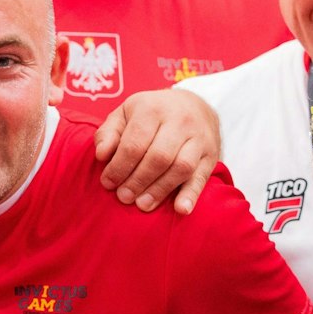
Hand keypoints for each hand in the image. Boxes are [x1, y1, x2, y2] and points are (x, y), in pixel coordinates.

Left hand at [93, 88, 220, 213]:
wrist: (194, 104)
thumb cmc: (150, 113)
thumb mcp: (124, 114)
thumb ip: (108, 133)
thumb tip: (101, 155)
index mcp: (152, 109)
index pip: (134, 144)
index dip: (119, 167)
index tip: (108, 183)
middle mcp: (179, 121)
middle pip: (158, 157)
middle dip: (138, 181)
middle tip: (123, 197)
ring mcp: (199, 138)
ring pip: (181, 168)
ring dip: (160, 190)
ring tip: (142, 205)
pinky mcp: (211, 155)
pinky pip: (202, 177)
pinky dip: (191, 194)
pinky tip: (181, 209)